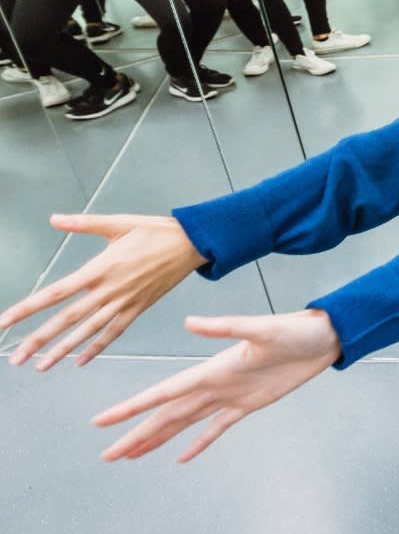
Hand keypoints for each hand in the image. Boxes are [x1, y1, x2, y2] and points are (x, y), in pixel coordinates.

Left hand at [0, 215, 204, 369]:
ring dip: (62, 350)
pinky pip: (114, 332)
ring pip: (88, 331)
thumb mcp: (119, 222)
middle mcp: (109, 290)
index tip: (5, 322)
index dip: (28, 309)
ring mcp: (125, 302)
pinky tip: (81, 361)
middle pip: (67, 320)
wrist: (194, 244)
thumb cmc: (156, 231)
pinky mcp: (138, 308)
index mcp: (100, 268)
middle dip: (38, 340)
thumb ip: (84, 223)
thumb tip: (55, 219)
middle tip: (15, 358)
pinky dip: (97, 348)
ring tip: (40, 365)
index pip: (56, 293)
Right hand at [94, 309, 340, 461]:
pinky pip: (217, 428)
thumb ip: (225, 326)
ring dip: (158, 438)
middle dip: (136, 433)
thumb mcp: (262, 327)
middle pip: (167, 414)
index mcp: (212, 368)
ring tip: (131, 454)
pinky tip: (181, 456)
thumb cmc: (296, 329)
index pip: (164, 392)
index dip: (134, 407)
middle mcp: (214, 384)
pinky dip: (198, 443)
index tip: (104, 421)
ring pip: (185, 423)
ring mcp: (230, 396)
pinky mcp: (249, 405)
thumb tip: (189, 322)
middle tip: (108, 455)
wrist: (324, 337)